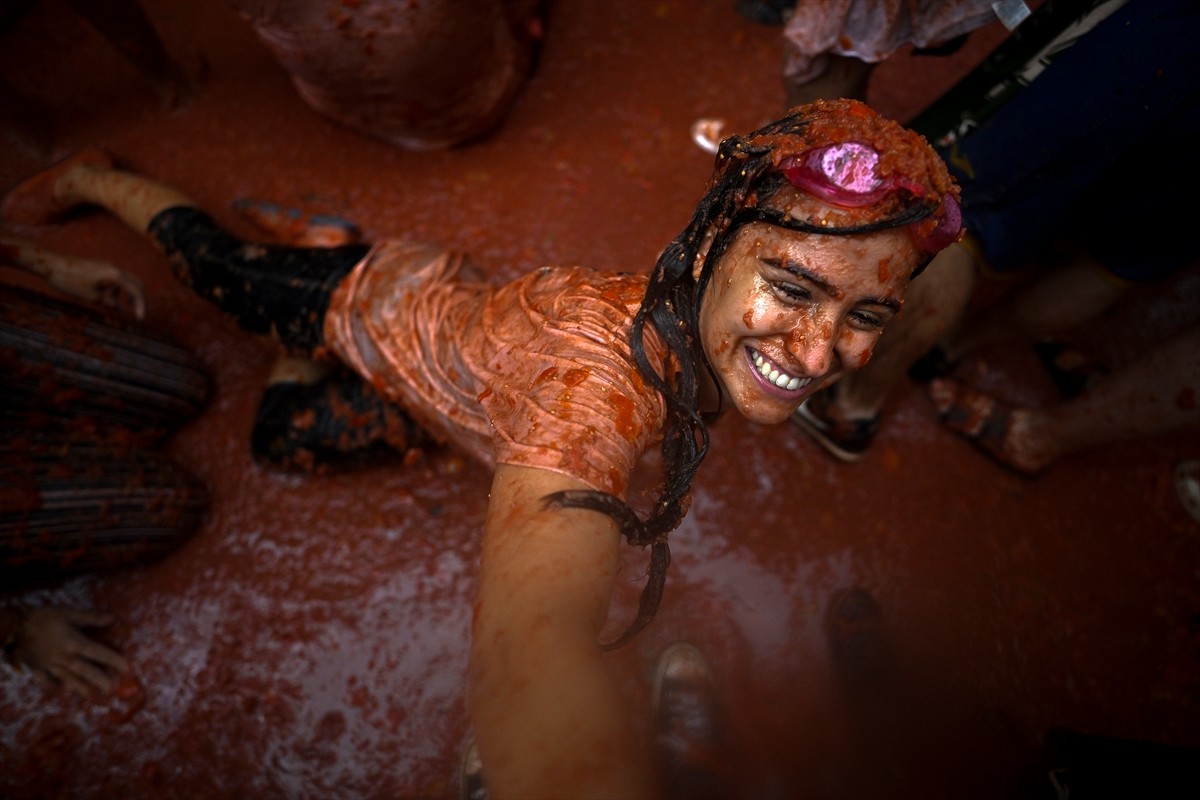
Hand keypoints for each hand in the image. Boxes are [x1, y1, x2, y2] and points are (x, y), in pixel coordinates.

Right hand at [11, 607, 130, 696]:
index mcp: (74, 643)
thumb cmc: (43, 617)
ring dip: (80, 687)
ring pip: (68, 679)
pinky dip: (53, 685)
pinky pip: (46, 680)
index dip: (114, 660)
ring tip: (90, 695)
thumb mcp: (69, 613)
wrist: (13, 627)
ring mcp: (49, 665)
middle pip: (86, 671)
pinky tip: (59, 688)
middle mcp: (64, 658)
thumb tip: (113, 619)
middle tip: (111, 688)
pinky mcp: (36, 668)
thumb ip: (91, 618)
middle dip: (99, 679)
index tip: (126, 667)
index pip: (99, 653)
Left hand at [49, 259, 146, 319]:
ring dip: (125, 295)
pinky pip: (114, 280)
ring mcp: (107, 266)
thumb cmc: (70, 281)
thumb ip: (108, 302)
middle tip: (138, 313)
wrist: (51, 265)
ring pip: (125, 282)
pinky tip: (106, 298)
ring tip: (114, 307)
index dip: (141, 305)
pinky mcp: (100, 267)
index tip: (140, 319)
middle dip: (138, 299)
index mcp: (115, 275)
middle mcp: (114, 268)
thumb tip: (118, 307)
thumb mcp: (91, 297)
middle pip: (136, 284)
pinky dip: (115, 290)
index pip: (136, 291)